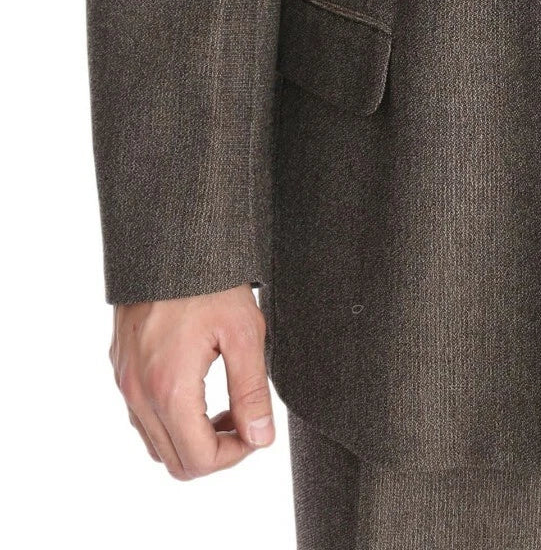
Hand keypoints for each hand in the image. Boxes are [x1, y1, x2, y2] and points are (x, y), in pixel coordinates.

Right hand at [110, 285, 273, 479]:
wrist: (169, 238)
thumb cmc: (210, 280)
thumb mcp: (245, 331)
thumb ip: (252, 391)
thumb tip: (261, 438)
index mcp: (169, 389)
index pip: (199, 459)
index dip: (235, 455)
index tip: (257, 430)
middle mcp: (138, 392)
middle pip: (175, 461)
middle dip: (215, 452)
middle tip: (244, 419)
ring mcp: (124, 381)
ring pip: (155, 443)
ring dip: (192, 438)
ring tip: (227, 405)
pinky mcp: (121, 366)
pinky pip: (142, 417)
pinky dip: (172, 419)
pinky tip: (201, 388)